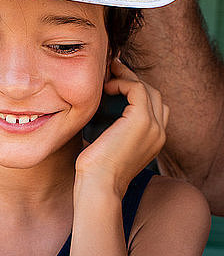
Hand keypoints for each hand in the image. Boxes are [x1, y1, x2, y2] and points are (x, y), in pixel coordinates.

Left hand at [74, 58, 168, 198]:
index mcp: (154, 140)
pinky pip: (136, 89)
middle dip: (134, 80)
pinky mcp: (141, 120)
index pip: (155, 106)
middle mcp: (159, 132)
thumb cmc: (96, 171)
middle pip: (154, 95)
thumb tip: (97, 111)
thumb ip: (112, 129)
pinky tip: (106, 87)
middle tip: (112, 69)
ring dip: (127, 77)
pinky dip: (122, 83)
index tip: (115, 81)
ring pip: (147, 89)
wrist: (99, 186)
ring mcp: (153, 126)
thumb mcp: (108, 145)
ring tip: (109, 72)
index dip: (137, 91)